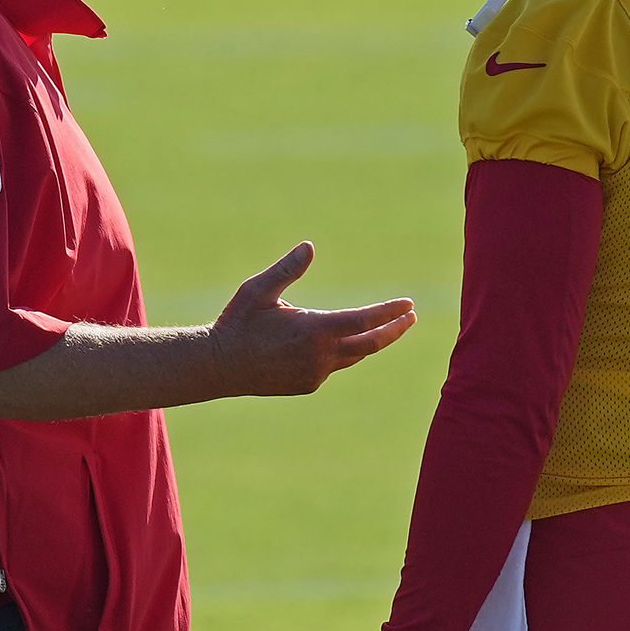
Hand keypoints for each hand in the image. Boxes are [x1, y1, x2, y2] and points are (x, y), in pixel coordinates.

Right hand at [211, 243, 415, 396]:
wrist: (218, 367)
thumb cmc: (238, 322)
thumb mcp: (258, 290)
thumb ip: (287, 269)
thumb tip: (309, 246)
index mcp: (314, 330)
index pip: (365, 321)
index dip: (389, 312)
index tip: (409, 304)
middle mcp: (320, 356)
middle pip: (371, 344)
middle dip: (394, 329)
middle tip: (411, 317)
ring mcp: (316, 374)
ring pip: (354, 356)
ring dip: (372, 341)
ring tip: (385, 327)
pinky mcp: (308, 384)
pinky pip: (334, 365)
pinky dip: (343, 352)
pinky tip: (342, 341)